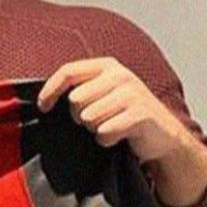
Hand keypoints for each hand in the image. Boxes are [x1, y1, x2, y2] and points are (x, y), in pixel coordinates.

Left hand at [37, 57, 206, 206]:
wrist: (164, 135)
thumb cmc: (125, 114)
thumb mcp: (103, 93)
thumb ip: (79, 88)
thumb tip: (43, 98)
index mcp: (107, 66)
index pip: (68, 71)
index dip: (50, 90)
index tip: (43, 107)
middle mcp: (120, 75)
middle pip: (75, 100)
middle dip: (80, 116)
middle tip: (97, 120)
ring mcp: (132, 94)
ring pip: (88, 118)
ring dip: (95, 129)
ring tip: (111, 126)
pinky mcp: (141, 115)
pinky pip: (105, 132)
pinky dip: (107, 140)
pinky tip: (120, 137)